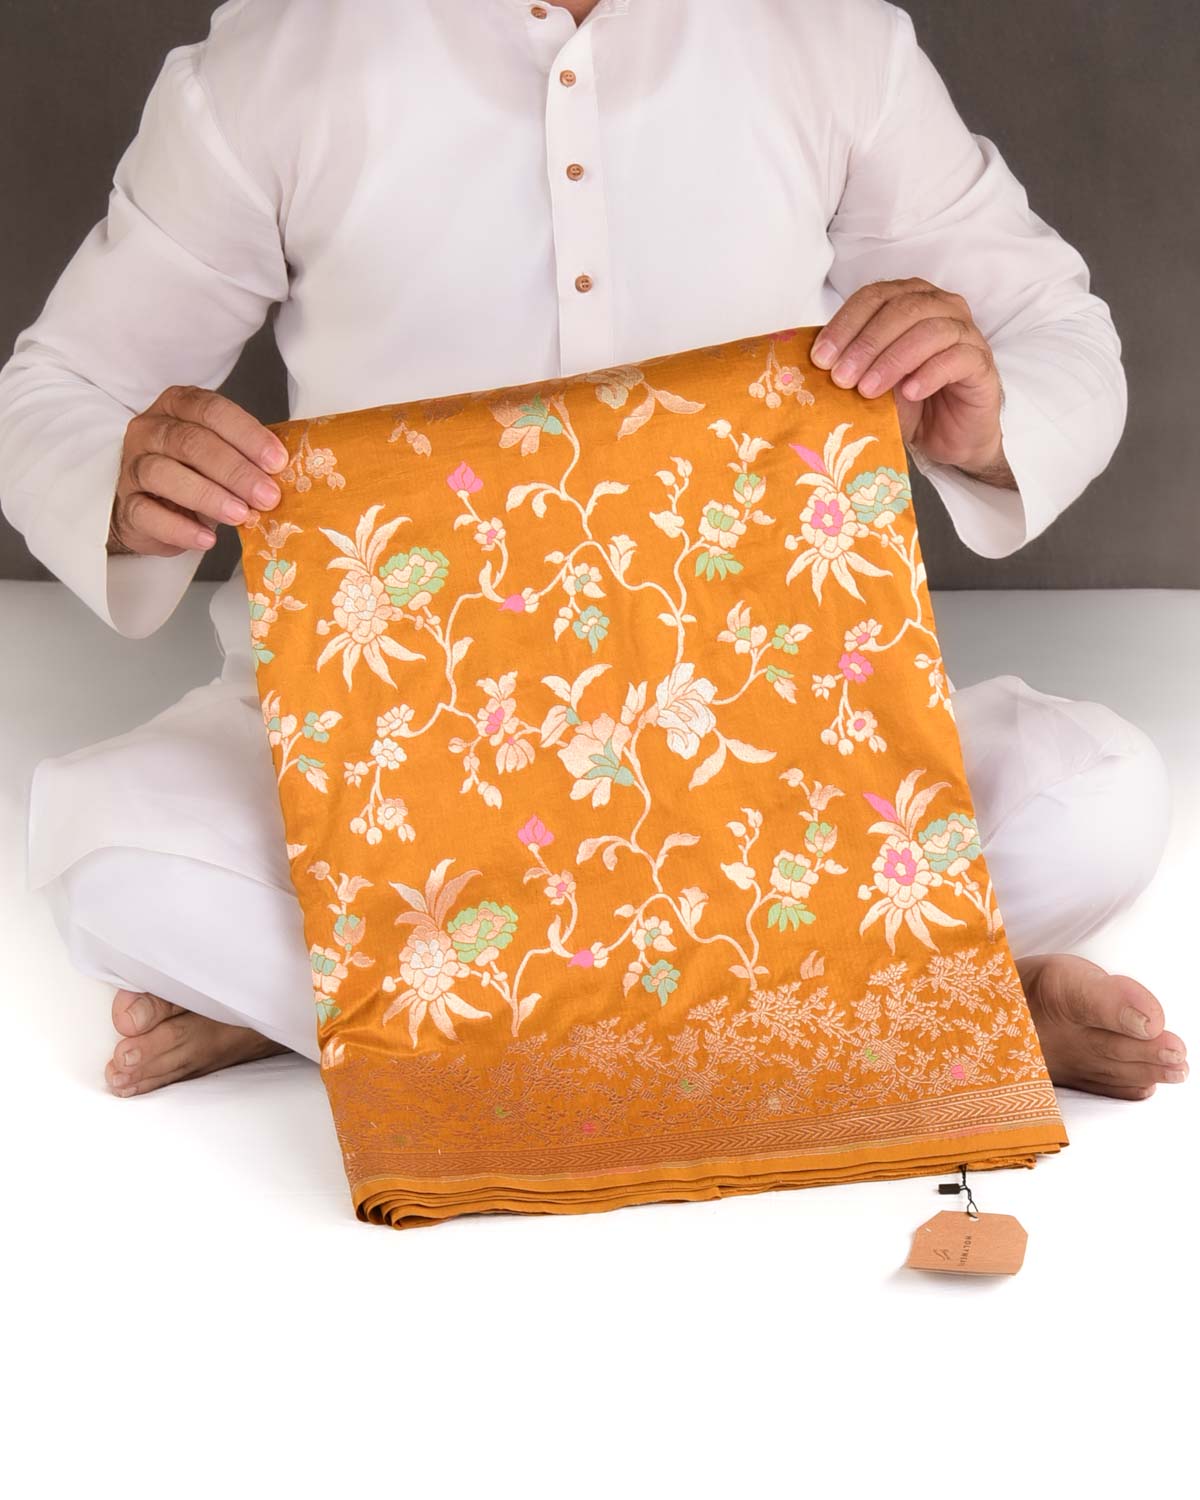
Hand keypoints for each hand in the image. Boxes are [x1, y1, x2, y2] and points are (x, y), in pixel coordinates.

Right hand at [108, 385, 289, 556]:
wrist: (152, 506)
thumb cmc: (194, 473)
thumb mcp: (222, 454)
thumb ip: (247, 456)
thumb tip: (286, 473)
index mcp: (178, 406)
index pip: (211, 410)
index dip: (247, 434)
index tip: (277, 461)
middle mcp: (150, 429)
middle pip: (190, 442)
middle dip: (235, 470)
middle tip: (267, 495)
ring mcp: (133, 466)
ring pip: (164, 473)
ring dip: (209, 495)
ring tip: (241, 515)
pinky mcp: (126, 504)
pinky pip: (146, 513)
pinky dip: (179, 528)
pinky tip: (207, 539)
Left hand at [812, 278, 1013, 487]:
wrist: (948, 436)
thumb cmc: (908, 401)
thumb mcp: (871, 379)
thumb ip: (851, 363)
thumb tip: (816, 363)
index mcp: (909, 299)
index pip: (874, 296)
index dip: (845, 324)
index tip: (820, 358)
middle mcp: (940, 306)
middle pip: (901, 308)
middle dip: (866, 344)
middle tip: (841, 378)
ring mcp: (965, 332)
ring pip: (929, 330)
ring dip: (893, 360)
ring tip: (868, 391)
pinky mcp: (981, 362)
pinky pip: (956, 358)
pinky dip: (928, 373)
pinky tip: (908, 392)